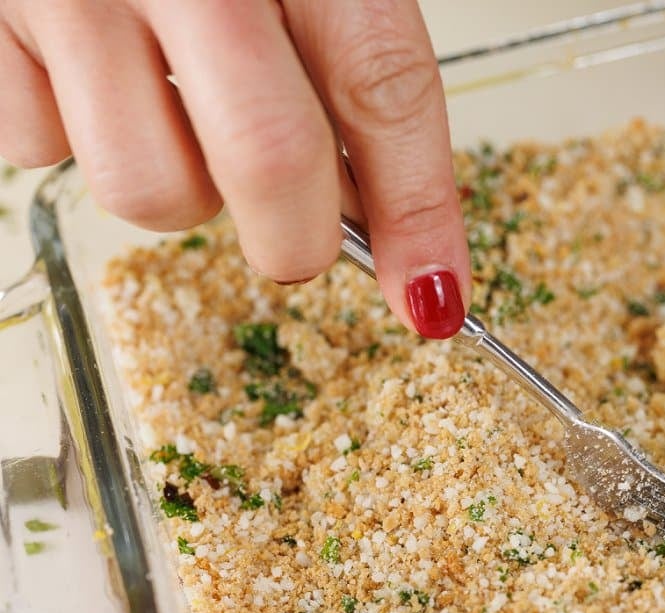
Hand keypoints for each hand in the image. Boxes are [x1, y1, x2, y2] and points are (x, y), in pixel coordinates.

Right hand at [0, 0, 468, 338]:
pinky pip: (41, 150)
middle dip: (297, 241)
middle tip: (296, 237)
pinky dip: (77, 139)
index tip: (433, 295)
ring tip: (175, 115)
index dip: (418, 210)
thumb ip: (341, 74)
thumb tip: (373, 218)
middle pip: (270, 162)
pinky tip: (93, 77)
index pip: (384, 87)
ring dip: (182, 191)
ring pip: (148, 188)